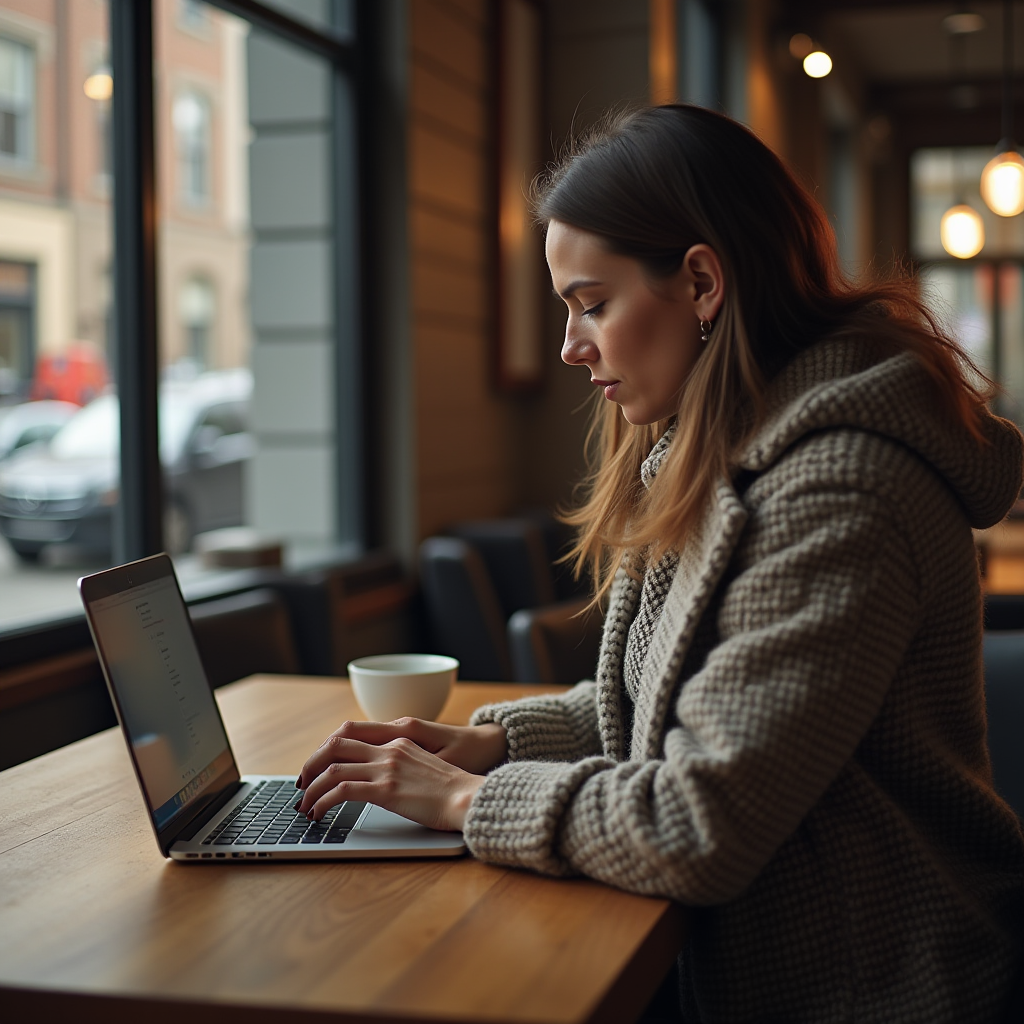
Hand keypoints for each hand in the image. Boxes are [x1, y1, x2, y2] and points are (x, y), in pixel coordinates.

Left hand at [294, 733, 484, 830]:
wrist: (470, 798)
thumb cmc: (453, 790)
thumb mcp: (425, 766)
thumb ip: (401, 766)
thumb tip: (382, 780)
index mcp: (399, 741)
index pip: (351, 736)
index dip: (327, 750)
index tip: (317, 768)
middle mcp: (389, 749)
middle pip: (335, 745)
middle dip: (311, 765)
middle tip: (302, 784)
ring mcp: (387, 768)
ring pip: (332, 769)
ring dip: (312, 788)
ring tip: (305, 805)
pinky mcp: (386, 790)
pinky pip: (342, 790)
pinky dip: (323, 802)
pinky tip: (318, 814)